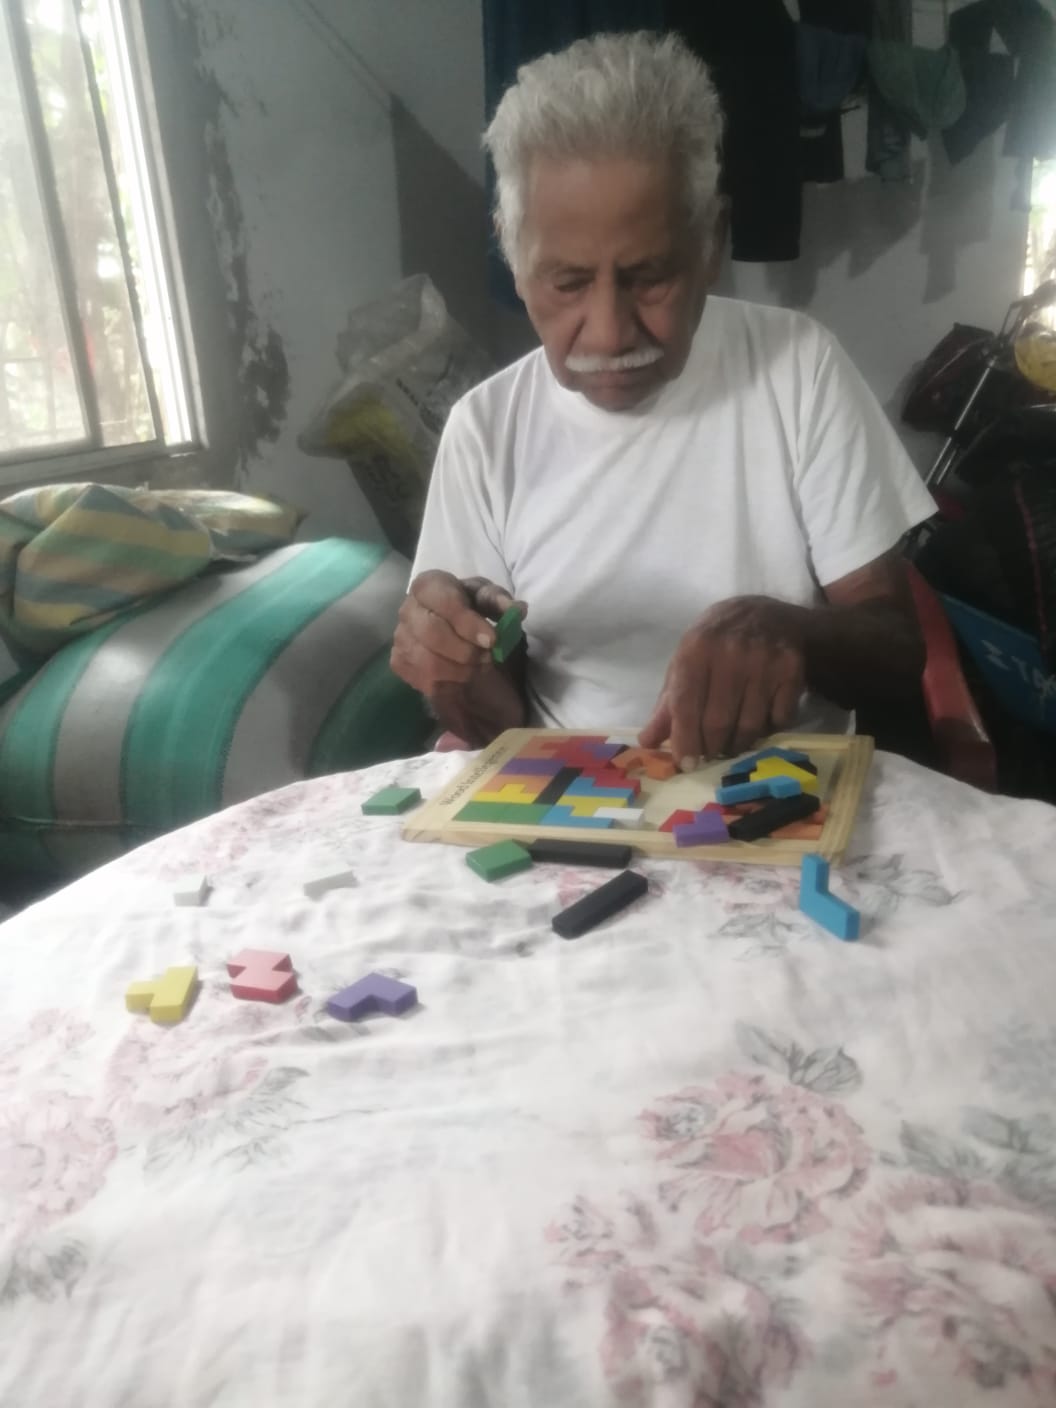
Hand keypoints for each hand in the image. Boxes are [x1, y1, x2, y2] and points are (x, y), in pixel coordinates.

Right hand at [390, 571, 525, 695]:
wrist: (456, 634)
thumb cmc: (472, 610)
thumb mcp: (490, 601)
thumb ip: (500, 602)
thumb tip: (517, 610)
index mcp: (428, 585)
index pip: (442, 601)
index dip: (467, 622)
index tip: (492, 640)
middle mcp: (407, 609)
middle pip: (432, 633)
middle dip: (467, 650)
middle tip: (489, 656)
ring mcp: (400, 637)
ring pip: (429, 660)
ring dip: (462, 668)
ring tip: (479, 665)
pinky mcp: (400, 662)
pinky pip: (425, 678)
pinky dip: (451, 680)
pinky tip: (463, 673)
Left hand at [639, 597, 804, 767]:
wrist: (765, 614)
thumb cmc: (716, 643)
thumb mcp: (685, 662)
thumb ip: (668, 704)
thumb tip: (647, 742)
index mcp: (696, 650)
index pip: (686, 704)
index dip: (685, 739)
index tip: (686, 764)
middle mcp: (730, 653)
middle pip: (718, 721)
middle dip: (711, 747)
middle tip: (710, 753)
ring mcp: (764, 661)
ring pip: (749, 725)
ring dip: (739, 744)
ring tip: (732, 742)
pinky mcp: (791, 669)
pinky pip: (779, 718)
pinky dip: (768, 729)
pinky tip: (760, 720)